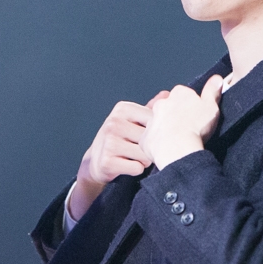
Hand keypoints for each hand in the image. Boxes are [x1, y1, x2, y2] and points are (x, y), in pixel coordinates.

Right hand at [71, 91, 169, 219]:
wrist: (95, 160)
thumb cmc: (119, 138)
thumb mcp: (132, 120)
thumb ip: (150, 108)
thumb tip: (167, 94)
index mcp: (122, 108)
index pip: (154, 119)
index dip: (157, 131)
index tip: (148, 135)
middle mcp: (114, 123)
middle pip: (150, 139)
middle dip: (150, 148)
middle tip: (139, 148)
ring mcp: (109, 142)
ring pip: (145, 155)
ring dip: (145, 160)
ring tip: (134, 156)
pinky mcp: (107, 162)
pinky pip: (137, 168)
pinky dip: (136, 169)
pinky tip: (127, 165)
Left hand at [139, 75, 222, 169]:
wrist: (178, 149)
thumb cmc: (195, 127)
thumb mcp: (211, 106)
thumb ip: (212, 91)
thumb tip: (216, 79)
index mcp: (179, 94)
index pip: (184, 94)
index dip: (191, 105)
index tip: (197, 114)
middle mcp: (162, 104)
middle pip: (170, 107)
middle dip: (176, 115)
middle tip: (188, 127)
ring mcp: (152, 121)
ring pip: (159, 122)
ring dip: (166, 128)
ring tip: (178, 140)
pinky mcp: (146, 138)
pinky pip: (151, 139)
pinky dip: (158, 143)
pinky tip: (167, 149)